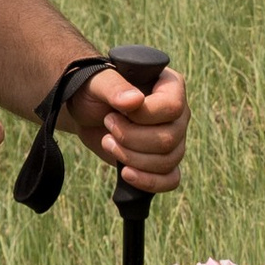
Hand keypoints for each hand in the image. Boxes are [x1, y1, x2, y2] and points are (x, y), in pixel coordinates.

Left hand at [65, 60, 187, 194]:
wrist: (86, 114)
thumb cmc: (93, 91)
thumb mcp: (97, 82)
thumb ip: (114, 87)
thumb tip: (135, 101)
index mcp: (170, 86)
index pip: (172, 107)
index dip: (143, 116)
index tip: (115, 113)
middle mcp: (178, 113)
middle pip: (169, 139)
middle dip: (130, 139)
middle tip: (107, 126)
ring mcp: (174, 139)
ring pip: (168, 160)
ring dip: (131, 158)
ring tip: (108, 143)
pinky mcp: (163, 161)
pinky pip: (171, 179)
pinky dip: (148, 181)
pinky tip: (125, 174)